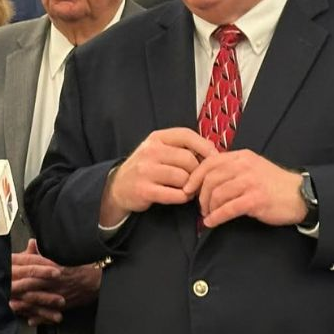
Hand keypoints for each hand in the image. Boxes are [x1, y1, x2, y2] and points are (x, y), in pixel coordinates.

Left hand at [10, 239, 102, 325]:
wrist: (99, 280)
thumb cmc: (81, 267)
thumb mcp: (63, 255)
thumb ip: (44, 251)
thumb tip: (32, 243)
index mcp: (53, 265)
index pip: (31, 262)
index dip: (17, 263)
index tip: (6, 264)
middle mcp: (54, 279)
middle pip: (31, 282)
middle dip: (16, 286)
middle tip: (4, 288)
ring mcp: (58, 293)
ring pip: (38, 299)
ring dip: (24, 302)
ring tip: (12, 305)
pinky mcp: (64, 305)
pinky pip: (50, 312)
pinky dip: (40, 317)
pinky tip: (30, 319)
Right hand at [101, 128, 217, 224]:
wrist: (118, 186)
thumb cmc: (147, 167)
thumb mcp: (159, 150)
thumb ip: (182, 148)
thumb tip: (213, 152)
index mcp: (157, 138)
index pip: (186, 135)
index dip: (205, 146)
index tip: (215, 157)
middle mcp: (150, 151)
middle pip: (188, 160)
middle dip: (197, 172)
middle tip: (197, 180)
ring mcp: (146, 171)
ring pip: (183, 178)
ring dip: (191, 187)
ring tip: (188, 189)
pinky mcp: (144, 190)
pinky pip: (175, 194)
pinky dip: (183, 198)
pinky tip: (180, 197)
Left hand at [184, 150, 304, 228]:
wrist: (301, 195)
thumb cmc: (273, 184)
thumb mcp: (252, 167)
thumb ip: (232, 168)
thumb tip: (206, 177)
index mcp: (241, 156)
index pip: (209, 162)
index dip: (194, 177)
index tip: (187, 189)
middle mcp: (245, 166)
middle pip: (210, 179)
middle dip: (201, 196)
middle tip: (201, 208)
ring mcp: (251, 182)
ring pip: (217, 194)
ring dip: (208, 208)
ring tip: (208, 216)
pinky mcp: (256, 199)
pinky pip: (228, 209)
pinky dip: (216, 217)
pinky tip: (212, 223)